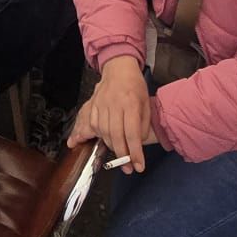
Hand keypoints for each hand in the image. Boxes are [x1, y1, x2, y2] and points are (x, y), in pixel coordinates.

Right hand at [67, 56, 154, 172]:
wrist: (118, 68)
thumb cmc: (135, 86)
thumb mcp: (146, 102)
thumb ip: (143, 123)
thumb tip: (138, 143)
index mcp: (131, 103)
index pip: (132, 132)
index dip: (135, 152)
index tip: (138, 166)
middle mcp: (114, 104)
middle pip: (115, 135)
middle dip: (122, 155)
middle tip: (128, 169)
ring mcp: (101, 104)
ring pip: (102, 132)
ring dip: (110, 148)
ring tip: (117, 159)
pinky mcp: (93, 104)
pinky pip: (91, 124)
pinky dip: (92, 136)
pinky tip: (90, 143)